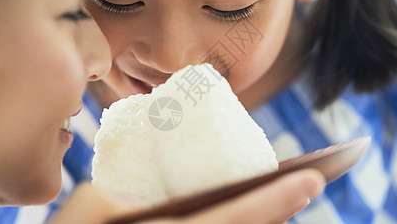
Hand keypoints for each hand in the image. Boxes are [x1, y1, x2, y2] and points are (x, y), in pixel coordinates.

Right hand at [49, 169, 324, 223]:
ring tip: (280, 198)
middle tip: (307, 183)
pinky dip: (239, 222)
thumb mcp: (82, 215)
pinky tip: (239, 211)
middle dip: (282, 211)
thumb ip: (111, 198)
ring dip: (266, 220)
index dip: (277, 199)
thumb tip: (140, 201)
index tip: (313, 177)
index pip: (235, 217)